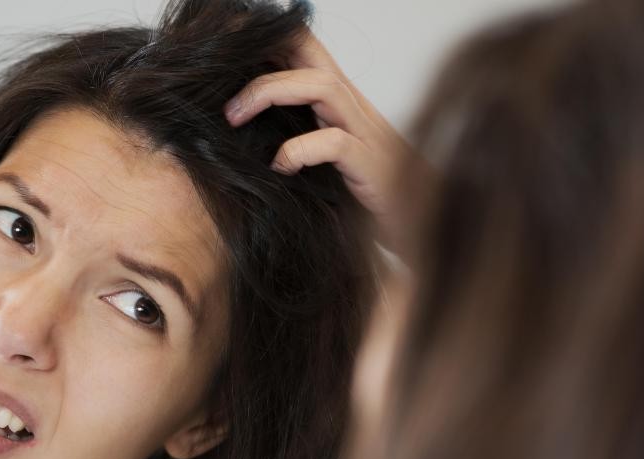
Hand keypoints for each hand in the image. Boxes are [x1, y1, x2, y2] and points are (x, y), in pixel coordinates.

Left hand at [224, 30, 412, 255]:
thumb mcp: (328, 168)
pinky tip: (279, 168)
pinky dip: (299, 150)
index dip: (265, 44)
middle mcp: (354, 110)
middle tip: (217, 76)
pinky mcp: (373, 167)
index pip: (303, 53)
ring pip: (321, 86)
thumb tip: (247, 150)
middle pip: (311, 53)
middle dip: (263, 52)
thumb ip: (299, 148)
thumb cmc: (375, 201)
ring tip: (234, 117)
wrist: (427, 230)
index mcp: (341, 106)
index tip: (221, 55)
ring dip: (270, 92)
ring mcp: (366, 135)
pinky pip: (334, 142)